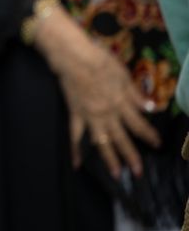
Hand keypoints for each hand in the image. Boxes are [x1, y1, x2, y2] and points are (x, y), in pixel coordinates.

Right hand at [39, 14, 158, 176]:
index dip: (149, 135)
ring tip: (116, 174)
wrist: (73, 56)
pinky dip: (75, 150)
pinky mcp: (75, 114)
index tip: (157, 144)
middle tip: (138, 172)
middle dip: (132, 155)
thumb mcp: (123, 74)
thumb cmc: (99, 60)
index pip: (139, 124)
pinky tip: (76, 164)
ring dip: (110, 159)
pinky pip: (75, 135)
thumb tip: (151, 108)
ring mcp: (90, 116)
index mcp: (121, 102)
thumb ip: (135, 94)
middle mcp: (108, 113)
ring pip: (102, 141)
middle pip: (122, 138)